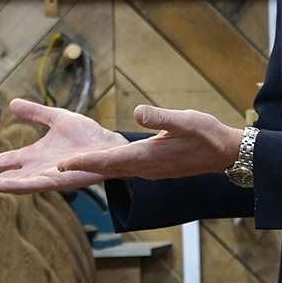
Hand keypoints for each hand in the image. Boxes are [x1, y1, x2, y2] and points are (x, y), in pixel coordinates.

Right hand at [0, 98, 127, 192]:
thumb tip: (12, 103)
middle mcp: (36, 169)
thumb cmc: (87, 135)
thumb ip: (35, 113)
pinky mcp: (60, 182)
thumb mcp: (56, 118)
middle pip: (3, 176)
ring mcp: (46, 177)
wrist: (110, 144)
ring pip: (14, 184)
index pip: (3, 161)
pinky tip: (4, 185)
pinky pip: (36, 185)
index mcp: (33, 156)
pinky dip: (20, 185)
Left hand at [58, 105, 245, 180]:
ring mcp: (149, 170)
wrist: (225, 153)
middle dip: (80, 168)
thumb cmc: (207, 135)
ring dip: (92, 168)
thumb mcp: (185, 120)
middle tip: (56, 168)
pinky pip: (124, 169)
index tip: (61, 165)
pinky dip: (107, 166)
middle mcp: (144, 168)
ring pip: (114, 171)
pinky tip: (101, 161)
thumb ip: (160, 117)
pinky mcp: (153, 168)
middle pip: (105, 169)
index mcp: (147, 157)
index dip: (84, 163)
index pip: (108, 161)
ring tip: (70, 165)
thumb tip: (137, 111)